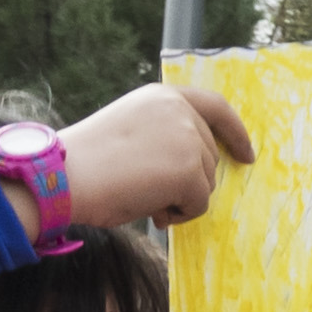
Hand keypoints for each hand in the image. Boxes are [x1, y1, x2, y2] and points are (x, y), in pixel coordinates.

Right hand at [54, 77, 257, 236]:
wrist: (65, 176)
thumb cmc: (88, 163)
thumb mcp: (132, 134)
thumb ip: (165, 140)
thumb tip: (195, 177)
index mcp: (163, 96)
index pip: (215, 107)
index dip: (235, 133)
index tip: (246, 155)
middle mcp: (180, 110)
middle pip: (209, 157)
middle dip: (187, 182)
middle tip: (152, 198)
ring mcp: (187, 138)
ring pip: (205, 183)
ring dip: (180, 198)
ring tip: (142, 198)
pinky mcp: (189, 169)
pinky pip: (199, 203)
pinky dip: (180, 214)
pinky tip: (150, 209)